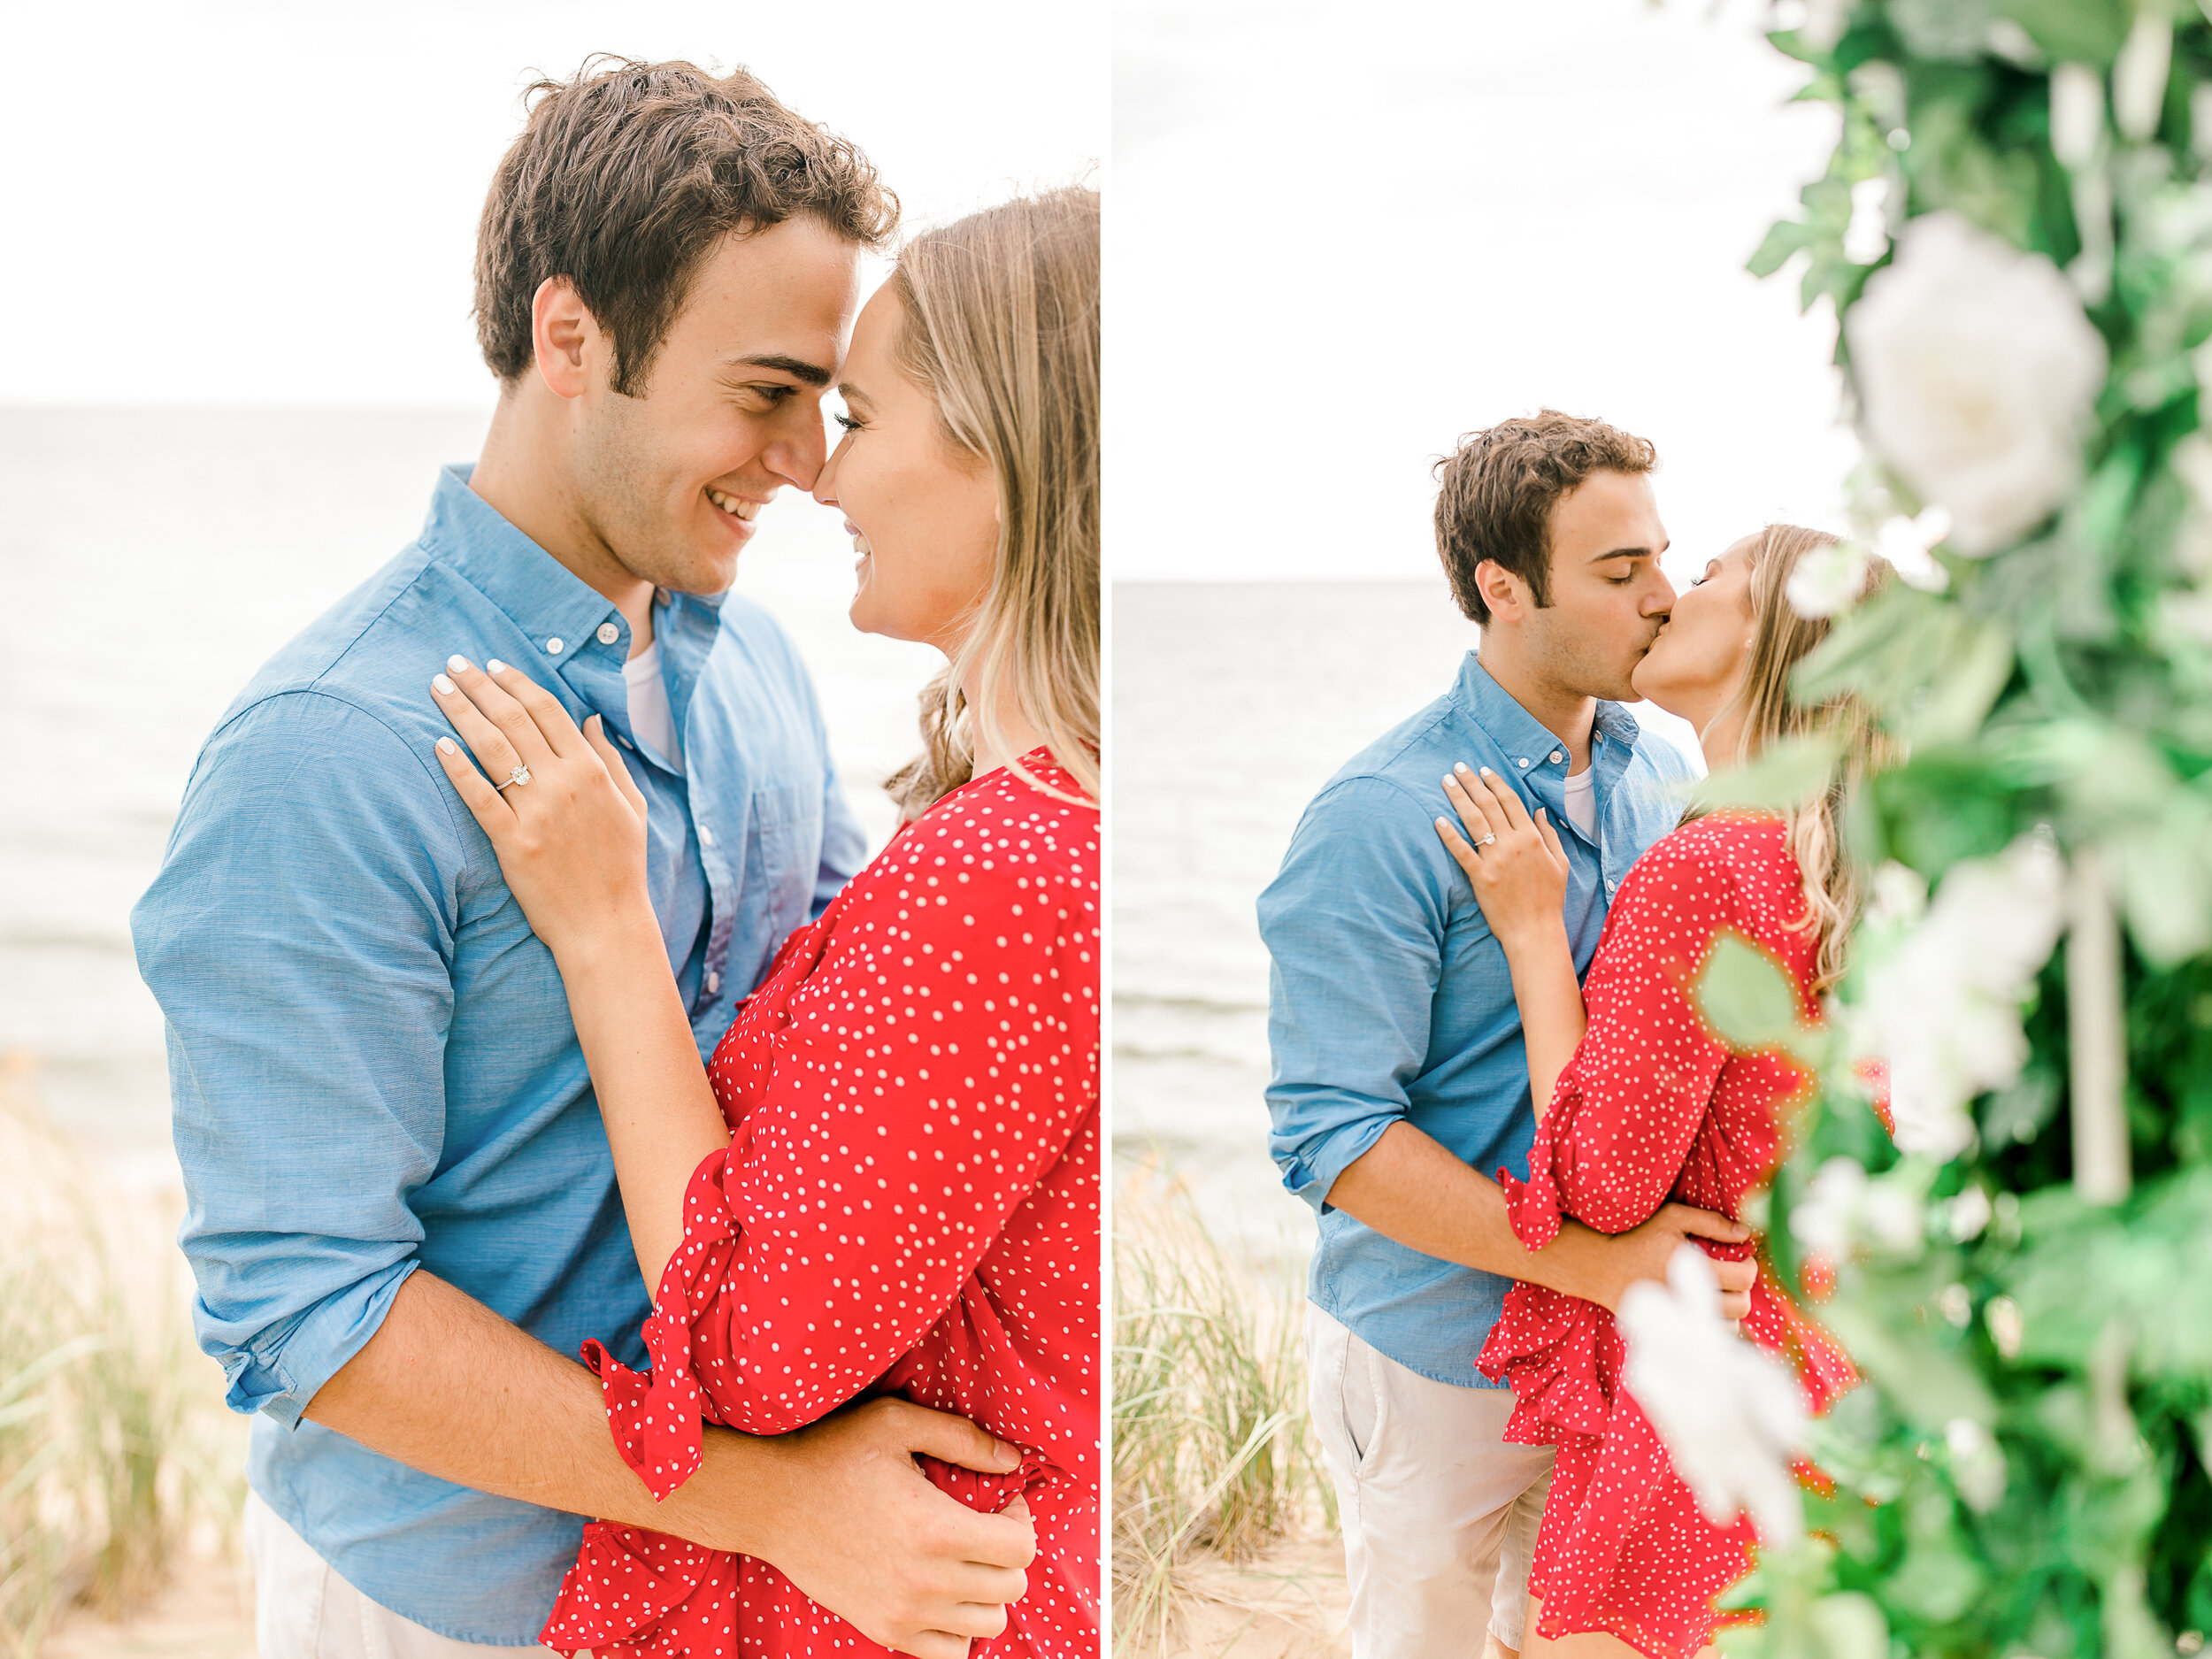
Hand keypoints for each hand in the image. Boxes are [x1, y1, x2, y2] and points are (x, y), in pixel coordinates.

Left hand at [430, 655, 651, 960]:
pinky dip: (457, 767)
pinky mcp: (512, 841)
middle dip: (479, 685)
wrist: (607, 924)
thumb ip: (611, 760)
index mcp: (593, 770)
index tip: (493, 665)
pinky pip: (479, 796)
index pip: (548, 709)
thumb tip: (590, 720)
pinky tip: (437, 745)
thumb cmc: (622, 867)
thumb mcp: (633, 806)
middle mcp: (564, 782)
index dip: (517, 682)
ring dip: (460, 711)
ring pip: (491, 747)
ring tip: (437, 688)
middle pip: (513, 718)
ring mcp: (537, 811)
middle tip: (453, 663)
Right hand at [732, 1397, 1037, 1658]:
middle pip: (1011, 1588)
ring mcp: (903, 1614)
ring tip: (967, 1559)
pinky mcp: (882, 1630)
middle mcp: (925, 1582)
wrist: (769, 1501)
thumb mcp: (897, 1423)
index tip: (1003, 1502)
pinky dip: (959, 1628)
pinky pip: (949, 1653)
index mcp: (935, 1529)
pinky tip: (945, 1592)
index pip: (1020, 1548)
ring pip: (988, 1624)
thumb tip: (1012, 1461)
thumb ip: (962, 1439)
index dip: (1021, 1519)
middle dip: (1010, 1553)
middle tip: (987, 1526)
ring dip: (989, 1591)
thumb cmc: (832, 1453)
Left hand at [1433, 763, 1570, 953]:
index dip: (1495, 782)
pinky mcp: (1481, 877)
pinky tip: (1438, 820)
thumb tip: (1539, 810)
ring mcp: (1496, 860)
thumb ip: (1549, 834)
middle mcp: (1514, 843)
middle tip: (1457, 767)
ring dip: (1458, 798)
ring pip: (1473, 821)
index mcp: (1533, 838)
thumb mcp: (1560, 863)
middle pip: (1488, 804)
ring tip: (1446, 781)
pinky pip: (1462, 851)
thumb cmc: (1549, 899)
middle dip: (1471, 782)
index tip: (1482, 770)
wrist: (1536, 931)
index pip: (1510, 800)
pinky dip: (1449, 834)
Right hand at [1589, 1203, 1755, 1320]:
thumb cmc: (1637, 1238)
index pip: (1742, 1279)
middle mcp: (1688, 1296)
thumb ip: (1710, 1222)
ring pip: (1728, 1327)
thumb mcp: (1671, 1218)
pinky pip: (1707, 1338)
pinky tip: (1706, 1308)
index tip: (1744, 1260)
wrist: (1601, 1267)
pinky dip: (1714, 1325)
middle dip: (1744, 1291)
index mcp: (1692, 1268)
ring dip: (1732, 1311)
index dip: (1751, 1268)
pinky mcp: (1671, 1331)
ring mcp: (1680, 1318)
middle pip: (1741, 1306)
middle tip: (1734, 1277)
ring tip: (1722, 1294)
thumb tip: (1745, 1233)